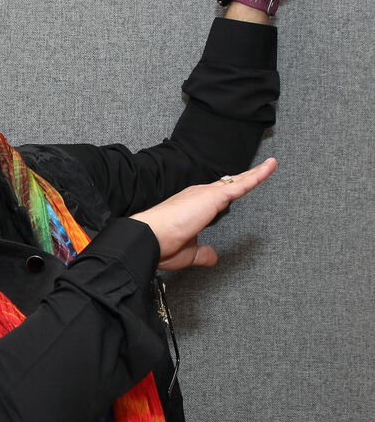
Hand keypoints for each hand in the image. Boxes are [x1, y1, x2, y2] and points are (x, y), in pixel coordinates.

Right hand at [130, 158, 276, 270]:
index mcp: (191, 207)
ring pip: (237, 181)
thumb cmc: (162, 244)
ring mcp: (206, 194)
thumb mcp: (188, 253)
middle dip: (244, 178)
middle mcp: (198, 196)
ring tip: (269, 165)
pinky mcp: (214, 196)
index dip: (226, 193)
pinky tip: (269, 167)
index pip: (214, 197)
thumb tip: (213, 256)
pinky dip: (257, 175)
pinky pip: (242, 184)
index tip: (235, 190)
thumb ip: (203, 253)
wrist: (151, 237)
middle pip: (228, 184)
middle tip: (260, 170)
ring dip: (254, 174)